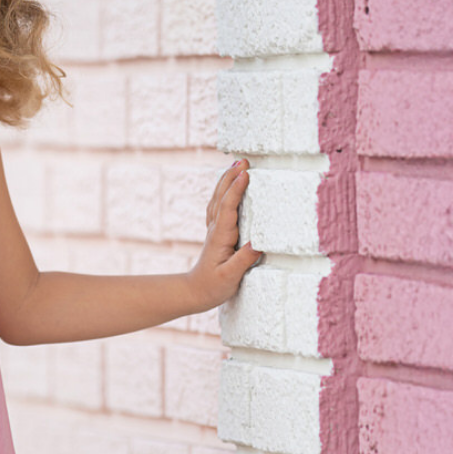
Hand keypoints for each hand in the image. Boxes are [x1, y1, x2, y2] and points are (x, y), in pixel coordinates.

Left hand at [185, 158, 261, 312]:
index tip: (245, 174)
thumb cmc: (212, 287)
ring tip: (236, 165)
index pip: (228, 208)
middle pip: (222, 197)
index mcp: (221, 236)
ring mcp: (214, 229)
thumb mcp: (229, 277)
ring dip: (227, 181)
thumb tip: (258, 244)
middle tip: (243, 160)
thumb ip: (243, 261)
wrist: (194, 292)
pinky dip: (224, 192)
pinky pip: (219, 206)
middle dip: (231, 177)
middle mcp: (216, 229)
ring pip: (219, 199)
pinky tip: (229, 185)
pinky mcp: (217, 233)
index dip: (236, 190)